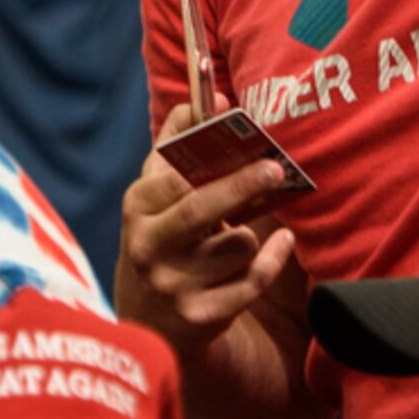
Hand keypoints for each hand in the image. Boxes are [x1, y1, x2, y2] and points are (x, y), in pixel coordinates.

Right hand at [120, 100, 299, 339]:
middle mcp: (148, 247)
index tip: (244, 135)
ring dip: (248, 236)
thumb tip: (211, 95)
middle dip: (239, 185)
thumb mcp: (155, 195)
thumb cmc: (161, 239)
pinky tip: (282, 243)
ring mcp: (172, 285)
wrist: (148, 323)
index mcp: (136, 208)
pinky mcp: (201, 317)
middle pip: (198, 209)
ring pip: (235, 246)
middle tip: (273, 167)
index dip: (210, 155)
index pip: (173, 176)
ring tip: (240, 237)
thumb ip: (178, 144)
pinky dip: (273, 258)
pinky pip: (253, 280)